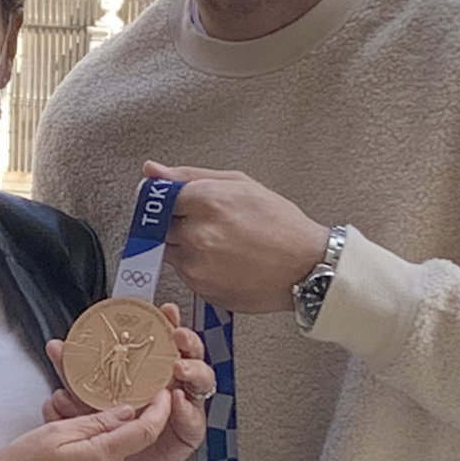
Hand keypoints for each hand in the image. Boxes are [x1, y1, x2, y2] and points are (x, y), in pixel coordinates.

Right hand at [0, 399, 172, 460]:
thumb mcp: (55, 431)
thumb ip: (95, 421)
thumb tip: (124, 412)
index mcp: (99, 460)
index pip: (145, 432)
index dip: (158, 409)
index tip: (162, 393)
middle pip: (128, 440)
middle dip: (120, 417)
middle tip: (102, 396)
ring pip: (112, 451)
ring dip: (100, 432)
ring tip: (69, 421)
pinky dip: (91, 447)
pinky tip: (67, 441)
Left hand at [45, 302, 212, 460]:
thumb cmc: (109, 431)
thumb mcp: (86, 397)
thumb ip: (73, 373)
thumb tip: (56, 347)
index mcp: (152, 368)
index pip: (164, 338)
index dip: (167, 321)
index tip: (164, 309)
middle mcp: (171, 381)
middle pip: (190, 352)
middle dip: (187, 339)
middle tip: (177, 335)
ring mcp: (184, 404)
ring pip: (201, 378)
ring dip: (193, 368)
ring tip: (178, 367)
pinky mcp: (188, 430)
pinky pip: (195, 416)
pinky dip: (187, 407)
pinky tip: (178, 400)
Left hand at [145, 161, 329, 313]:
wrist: (307, 267)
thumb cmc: (280, 224)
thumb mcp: (239, 184)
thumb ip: (189, 176)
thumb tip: (152, 170)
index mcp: (205, 202)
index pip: (157, 200)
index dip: (169, 202)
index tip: (179, 205)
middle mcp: (197, 235)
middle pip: (159, 228)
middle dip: (176, 225)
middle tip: (207, 224)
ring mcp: (197, 266)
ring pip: (170, 253)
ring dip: (185, 247)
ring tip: (221, 243)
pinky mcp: (202, 289)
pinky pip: (185, 274)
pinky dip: (197, 267)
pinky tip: (224, 261)